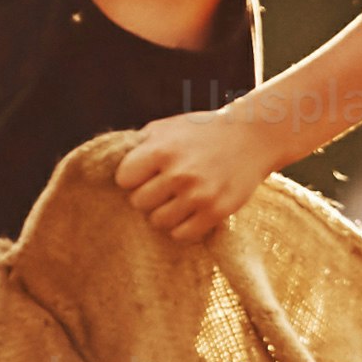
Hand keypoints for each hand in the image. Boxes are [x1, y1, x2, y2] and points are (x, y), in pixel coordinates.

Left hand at [114, 107, 281, 244]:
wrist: (252, 136)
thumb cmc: (202, 131)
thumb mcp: (168, 127)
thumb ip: (139, 145)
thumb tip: (109, 167)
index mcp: (162, 149)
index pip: (124, 179)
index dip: (132, 178)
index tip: (145, 174)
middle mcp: (179, 173)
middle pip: (139, 203)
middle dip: (148, 196)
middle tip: (164, 188)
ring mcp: (199, 194)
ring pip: (158, 221)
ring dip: (164, 213)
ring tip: (177, 201)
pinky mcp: (217, 211)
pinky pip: (182, 234)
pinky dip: (181, 227)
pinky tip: (189, 213)